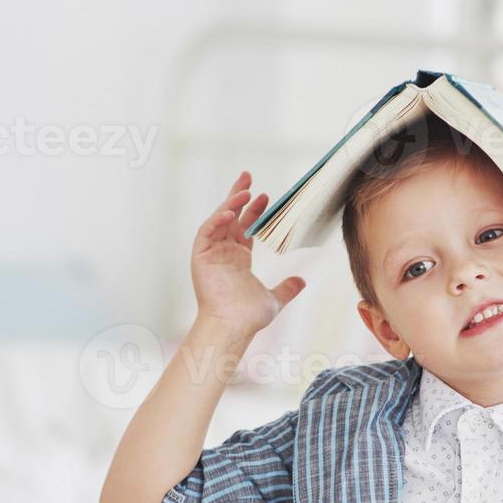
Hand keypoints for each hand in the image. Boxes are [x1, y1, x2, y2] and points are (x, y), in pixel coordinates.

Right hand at [191, 169, 305, 332]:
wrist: (234, 326)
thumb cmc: (248, 316)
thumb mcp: (274, 298)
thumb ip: (286, 288)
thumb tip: (302, 281)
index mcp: (237, 258)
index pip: (244, 226)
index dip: (253, 210)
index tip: (264, 196)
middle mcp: (222, 252)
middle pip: (229, 216)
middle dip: (238, 195)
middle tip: (248, 176)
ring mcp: (210, 254)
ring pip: (218, 220)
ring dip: (230, 203)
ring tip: (244, 189)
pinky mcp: (200, 257)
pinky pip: (206, 232)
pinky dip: (217, 220)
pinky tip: (231, 212)